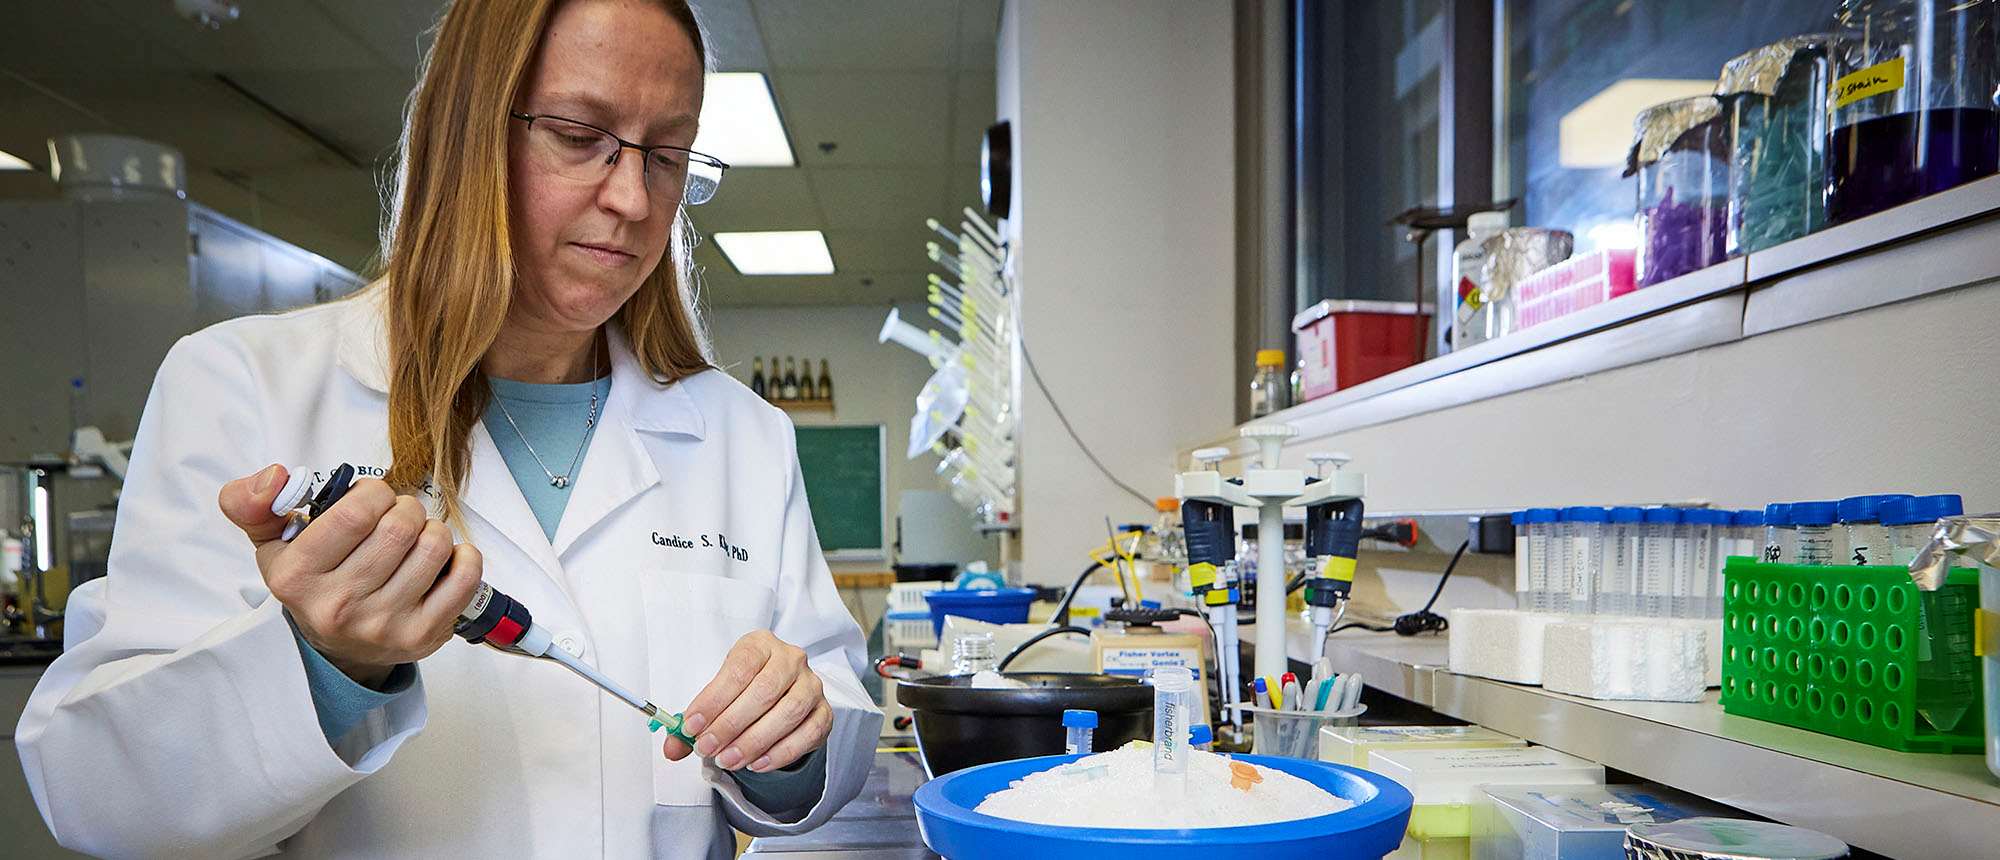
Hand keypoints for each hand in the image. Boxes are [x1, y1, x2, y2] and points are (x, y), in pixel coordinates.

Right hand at [218, 464, 482, 687]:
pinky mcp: (423, 635)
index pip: (355, 513)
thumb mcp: (271, 543)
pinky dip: (463, 555)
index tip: (372, 499)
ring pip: (433, 546)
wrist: (338, 646)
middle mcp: (338, 606)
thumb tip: (274, 476)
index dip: (374, 493)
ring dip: (433, 529)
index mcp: (297, 577)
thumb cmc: (314, 582)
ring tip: (415, 538)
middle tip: (397, 517)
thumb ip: (252, 503)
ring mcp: (383, 625)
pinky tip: (443, 558)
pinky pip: (464, 577)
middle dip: (405, 508)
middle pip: (400, 527)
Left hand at [663, 630, 831, 772]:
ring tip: (728, 760)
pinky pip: (807, 733)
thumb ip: (695, 722)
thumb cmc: (744, 691)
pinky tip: (757, 764)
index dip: (714, 699)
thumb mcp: (717, 696)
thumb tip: (673, 748)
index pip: (739, 668)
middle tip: (707, 748)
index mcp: (760, 645)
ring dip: (754, 741)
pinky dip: (781, 752)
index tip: (692, 726)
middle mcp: (791, 659)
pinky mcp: (824, 712)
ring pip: (789, 712)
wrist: (781, 695)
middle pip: (764, 690)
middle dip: (731, 724)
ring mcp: (811, 685)